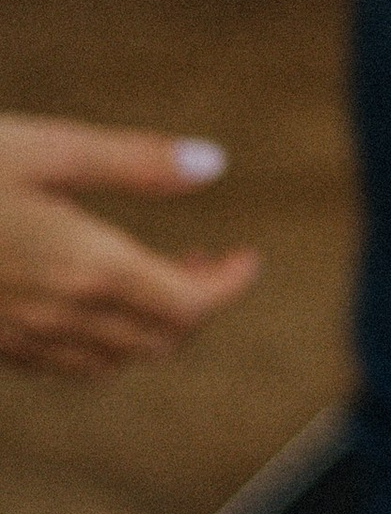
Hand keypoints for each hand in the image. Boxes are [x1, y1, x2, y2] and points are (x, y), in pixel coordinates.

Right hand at [0, 118, 261, 375]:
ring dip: (149, 328)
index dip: (229, 286)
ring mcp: (21, 338)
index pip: (190, 305)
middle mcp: (60, 315)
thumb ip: (135, 162)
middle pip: (160, 341)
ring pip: (113, 361)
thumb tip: (213, 163)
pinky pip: (64, 365)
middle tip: (200, 258)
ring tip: (150, 278)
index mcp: (88, 267)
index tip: (246, 259)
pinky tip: (89, 303)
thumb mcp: (49, 148)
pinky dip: (100, 343)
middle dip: (196, 305)